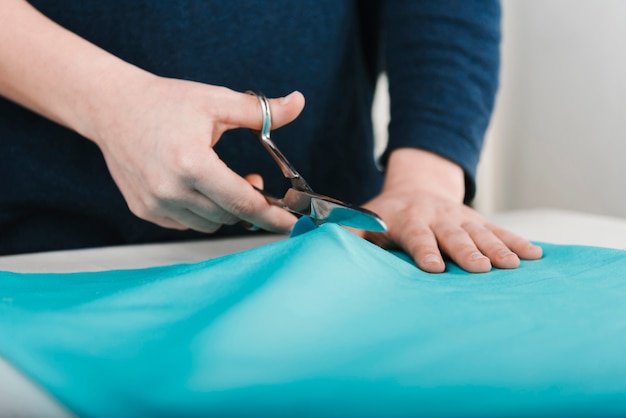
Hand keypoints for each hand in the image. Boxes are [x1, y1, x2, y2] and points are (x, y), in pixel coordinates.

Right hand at [89, 76, 304, 232]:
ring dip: (226, 209)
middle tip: (255, 180)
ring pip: (210, 224)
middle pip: (230, 216)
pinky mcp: (144, 210)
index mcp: (192, 163)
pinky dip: (202, 212)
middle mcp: (170, 190)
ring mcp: (154, 204)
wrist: (111, 107)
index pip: (243, 202)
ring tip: (225, 180)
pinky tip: (199, 187)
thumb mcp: (216, 100)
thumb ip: (260, 111)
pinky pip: (187, 224)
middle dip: (251, 205)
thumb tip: (299, 103)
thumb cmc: (165, 102)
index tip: (292, 223)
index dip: (272, 215)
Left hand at [357, 149, 541, 272]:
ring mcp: (461, 218)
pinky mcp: (479, 221)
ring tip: (514, 266)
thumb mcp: (365, 219)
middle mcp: (437, 217)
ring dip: (498, 249)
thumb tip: (326, 242)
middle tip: (480, 269)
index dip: (426, 251)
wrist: (417, 187)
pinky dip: (517, 242)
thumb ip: (350, 232)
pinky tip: (535, 256)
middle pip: (454, 236)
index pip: (417, 237)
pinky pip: (501, 230)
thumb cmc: (386, 214)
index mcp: (408, 219)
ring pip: (482, 233)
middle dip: (468, 252)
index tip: (435, 267)